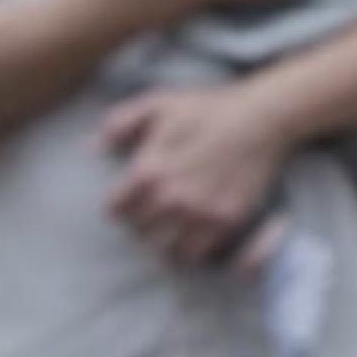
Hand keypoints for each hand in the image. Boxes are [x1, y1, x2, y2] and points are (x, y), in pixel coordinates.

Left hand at [101, 82, 290, 267]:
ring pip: (165, 249)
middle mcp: (170, 197)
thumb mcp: (160, 103)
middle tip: (150, 217)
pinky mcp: (226, 221)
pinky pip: (197, 253)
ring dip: (164, 242)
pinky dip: (191, 250)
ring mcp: (199, 212)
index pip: (116, 210)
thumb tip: (94, 147)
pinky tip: (192, 238)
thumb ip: (121, 122)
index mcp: (149, 170)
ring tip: (169, 232)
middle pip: (139, 232)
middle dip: (142, 224)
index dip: (120, 206)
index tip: (128, 203)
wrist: (262, 118)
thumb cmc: (209, 108)